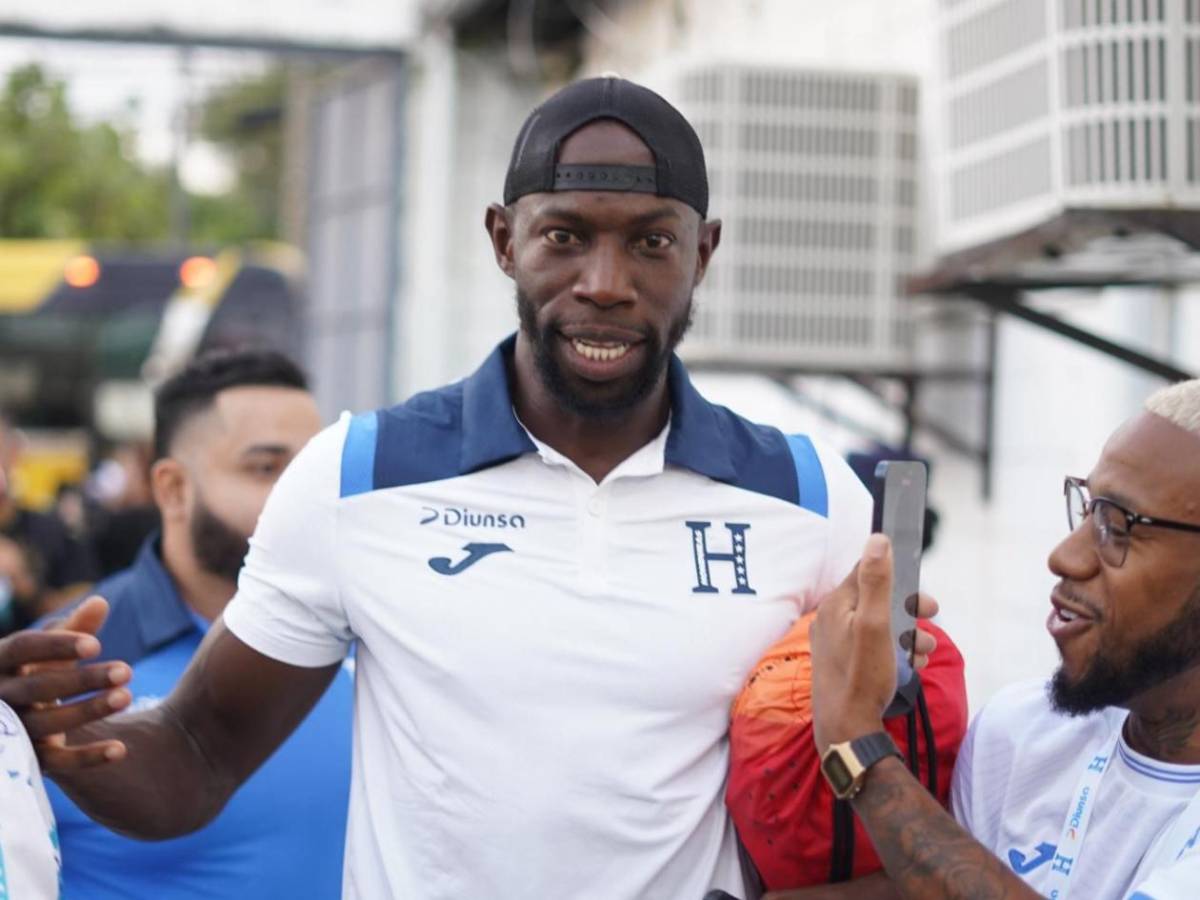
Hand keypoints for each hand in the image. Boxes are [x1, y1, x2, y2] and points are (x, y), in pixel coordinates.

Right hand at [0, 596, 131, 770]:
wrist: (4, 716)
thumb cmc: (31, 670)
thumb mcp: (46, 649)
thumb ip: (73, 628)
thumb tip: (100, 602)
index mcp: (0, 660)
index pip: (24, 648)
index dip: (58, 646)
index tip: (97, 644)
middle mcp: (0, 695)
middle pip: (39, 687)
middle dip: (83, 679)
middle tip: (128, 670)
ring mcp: (8, 729)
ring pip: (45, 723)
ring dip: (87, 711)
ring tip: (128, 696)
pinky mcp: (25, 758)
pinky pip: (54, 762)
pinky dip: (86, 758)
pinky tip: (120, 749)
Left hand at [810, 535, 938, 753]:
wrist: (846, 730)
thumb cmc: (862, 678)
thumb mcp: (875, 625)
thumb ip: (876, 582)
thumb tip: (878, 539)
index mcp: (835, 604)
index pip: (867, 571)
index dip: (898, 576)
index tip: (921, 598)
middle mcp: (830, 618)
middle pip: (876, 599)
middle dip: (908, 610)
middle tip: (930, 621)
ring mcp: (834, 641)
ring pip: (879, 624)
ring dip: (906, 633)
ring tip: (922, 653)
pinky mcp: (841, 661)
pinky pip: (872, 644)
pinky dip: (894, 650)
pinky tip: (910, 666)